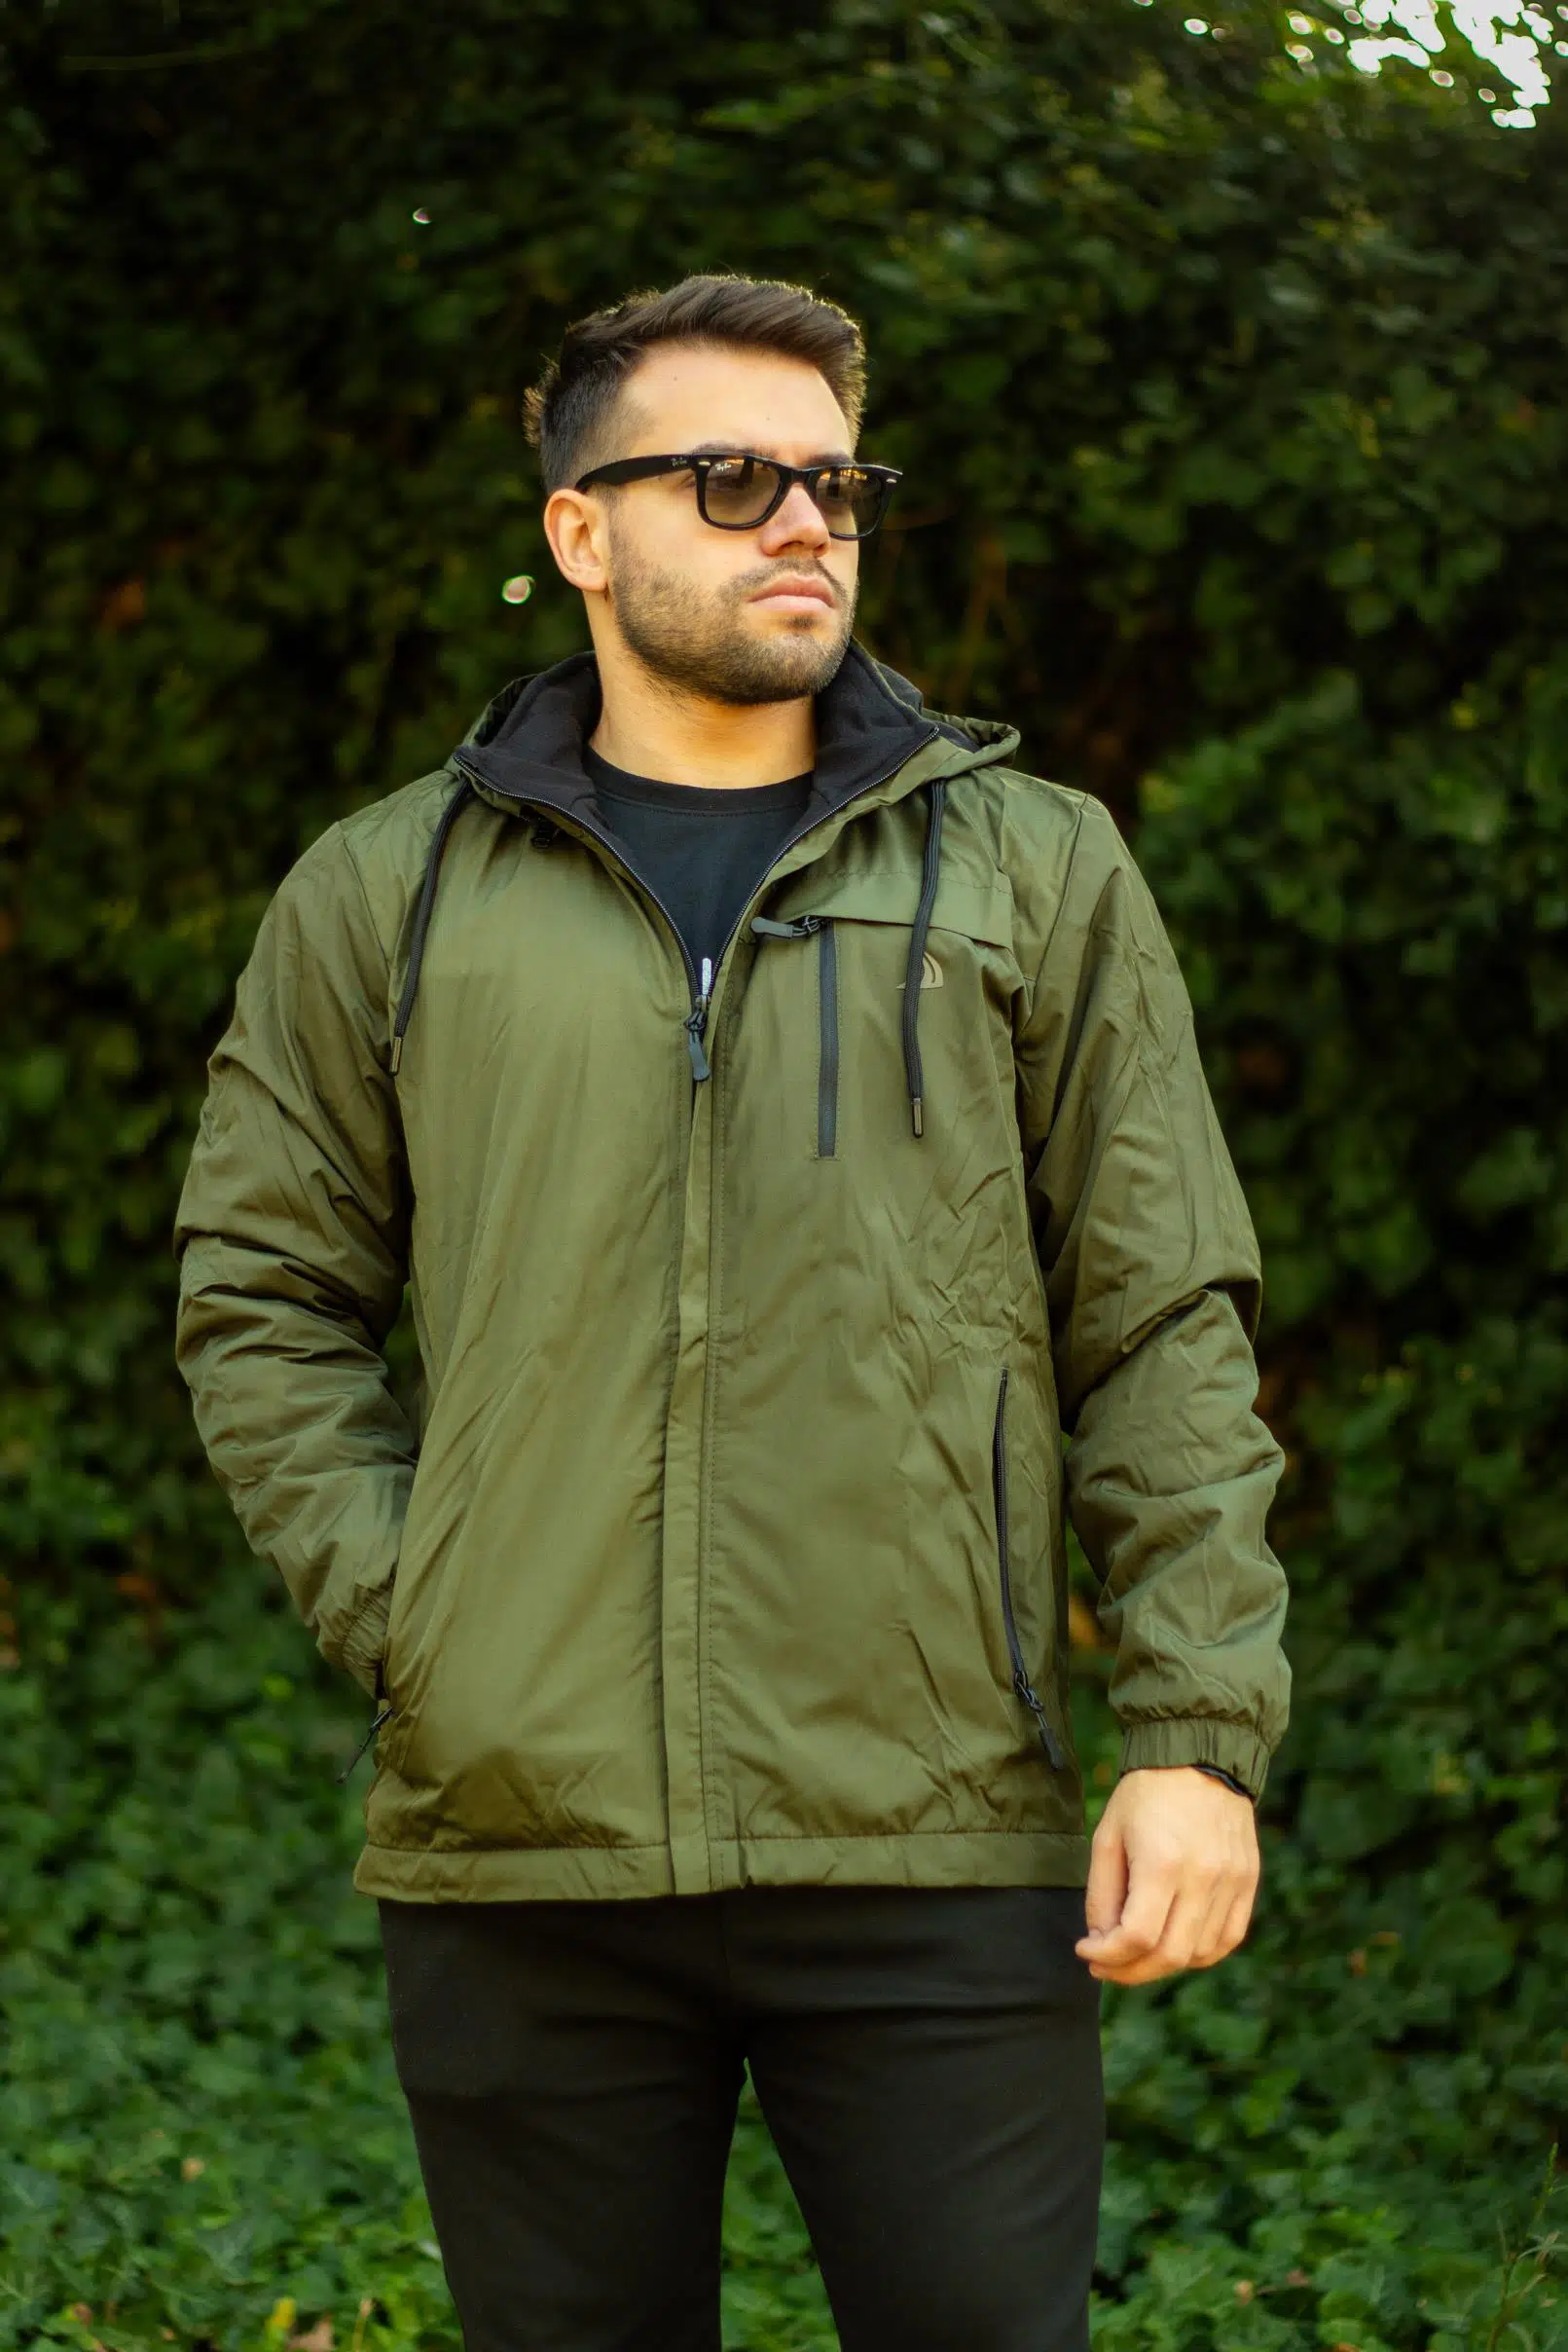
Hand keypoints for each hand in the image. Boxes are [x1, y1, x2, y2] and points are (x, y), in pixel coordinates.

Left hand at [1075, 1765, 1258, 1984]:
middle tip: (1106, 1966)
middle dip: (1130, 1972)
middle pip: (1170, 1956)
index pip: (1137, 1936)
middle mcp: (1203, 1877)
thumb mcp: (1108, 1835)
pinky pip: (1228, 1938)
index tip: (1087, 1952)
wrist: (1198, 1755)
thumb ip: (1102, 1894)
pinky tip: (1175, 1946)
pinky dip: (1200, 1955)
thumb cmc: (1145, 1794)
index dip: (1108, 1955)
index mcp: (1163, 1862)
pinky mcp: (1248, 1881)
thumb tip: (1104, 1941)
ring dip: (1163, 1966)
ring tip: (1137, 1954)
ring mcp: (1232, 1882)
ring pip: (1199, 1954)